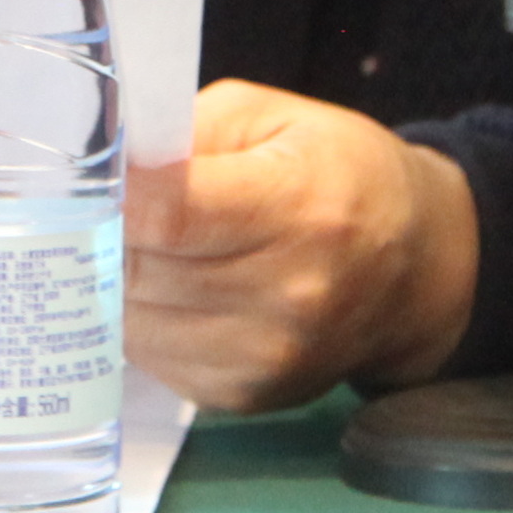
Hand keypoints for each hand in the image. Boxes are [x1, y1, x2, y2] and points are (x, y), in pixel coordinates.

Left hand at [123, 79, 478, 411]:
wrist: (418, 266)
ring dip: (118, 283)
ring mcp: (266, 357)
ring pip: (132, 322)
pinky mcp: (244, 396)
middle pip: (139, 270)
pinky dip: (144, 321)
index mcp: (299, 208)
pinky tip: (172, 287)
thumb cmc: (342, 173)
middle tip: (100, 204)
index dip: (115, 193)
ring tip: (141, 243)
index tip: (94, 175)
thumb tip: (104, 165)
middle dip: (105, 235)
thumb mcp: (269, 116)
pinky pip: (151, 359)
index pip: (171, 214)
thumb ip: (183, 133)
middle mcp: (288, 296)